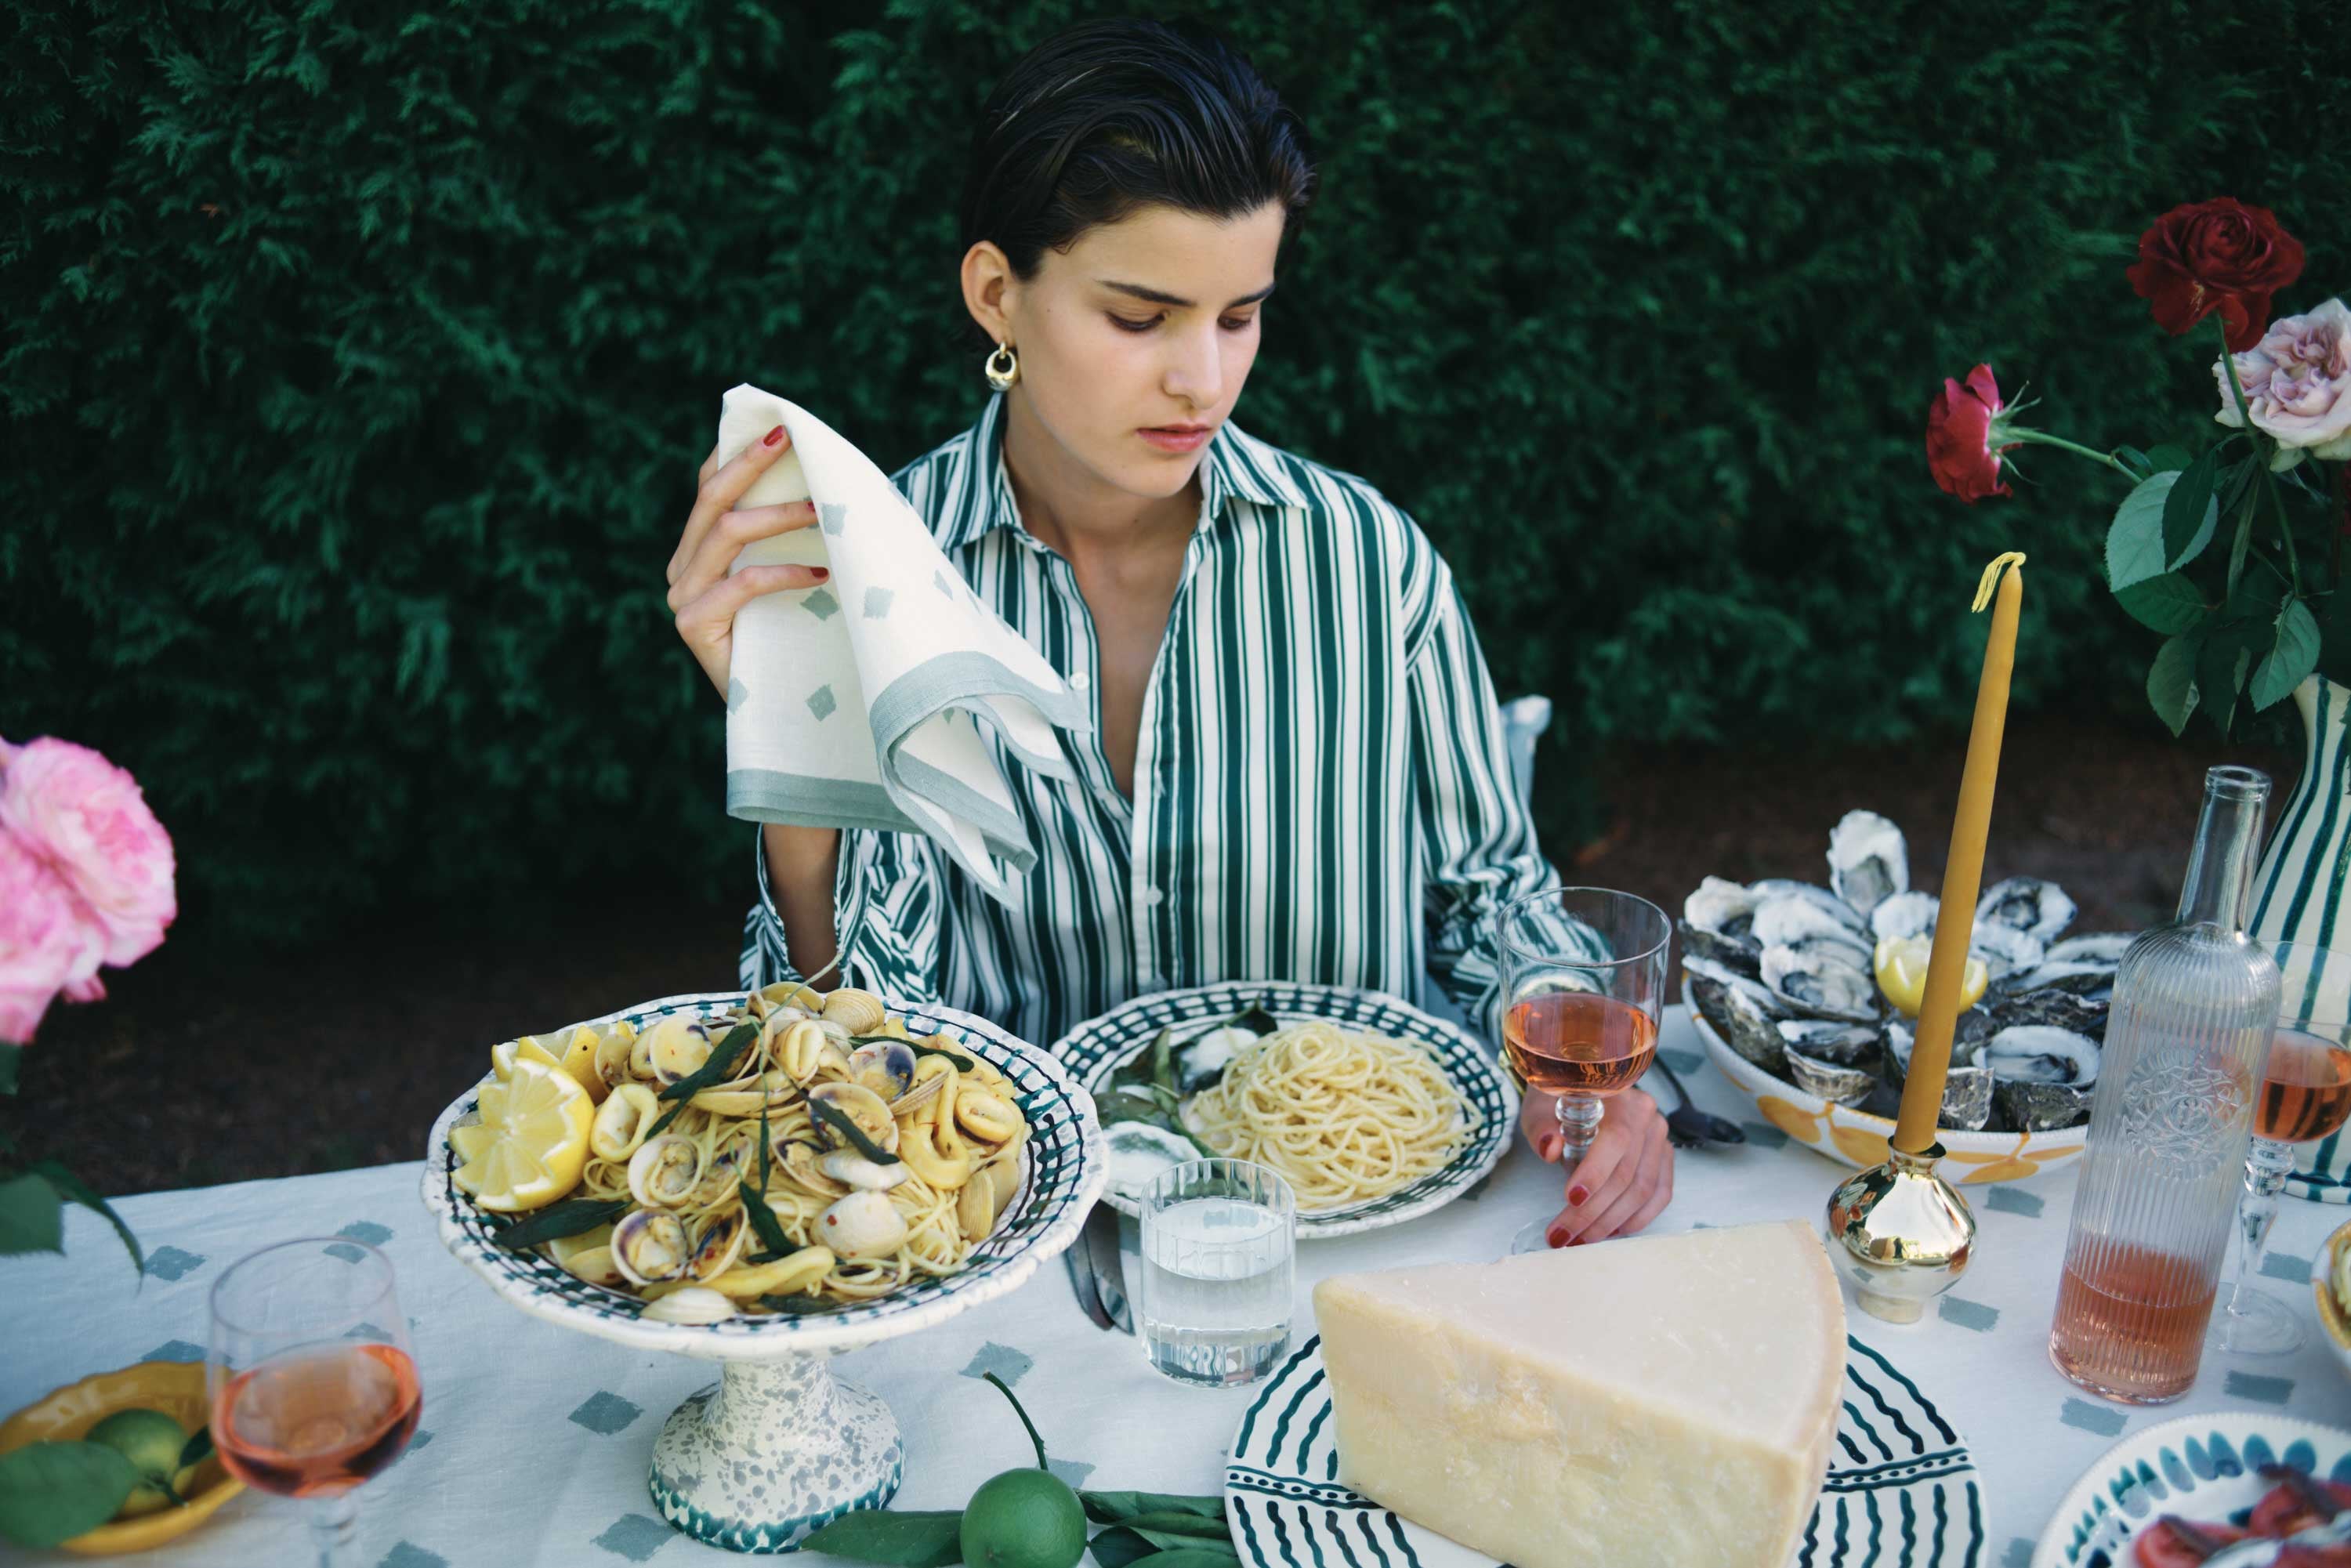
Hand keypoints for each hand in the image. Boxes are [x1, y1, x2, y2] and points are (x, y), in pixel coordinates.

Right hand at [666, 425, 829, 694]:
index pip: (707, 488)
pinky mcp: (693, 626)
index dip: (736, 455)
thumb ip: (787, 536)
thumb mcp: (789, 578)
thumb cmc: (791, 639)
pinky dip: (784, 574)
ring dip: (779, 516)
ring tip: (822, 510)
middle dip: (752, 465)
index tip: (777, 427)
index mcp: (696, 550)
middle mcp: (681, 569)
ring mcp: (681, 597)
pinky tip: (820, 576)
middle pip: (712, 500)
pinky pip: (740, 583)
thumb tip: (825, 482)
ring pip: (725, 533)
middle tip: (792, 441)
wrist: (778, 714)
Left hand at [1519, 1088, 1673, 1247]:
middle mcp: (1647, 1116)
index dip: (1596, 1174)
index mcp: (1619, 1095)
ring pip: (1643, 1190)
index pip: (1616, 1139)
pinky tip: (1612, 1231)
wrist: (1579, 1089)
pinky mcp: (1664, 1156)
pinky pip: (1660, 1193)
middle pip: (1627, 1173)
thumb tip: (1550, 1148)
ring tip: (1580, 1240)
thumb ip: (1542, 1127)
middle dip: (1592, 1212)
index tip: (1571, 1200)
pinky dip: (1638, 1217)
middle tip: (1563, 1236)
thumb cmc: (1556, 1100)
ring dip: (1611, 1222)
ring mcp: (1660, 1137)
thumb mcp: (1539, 1107)